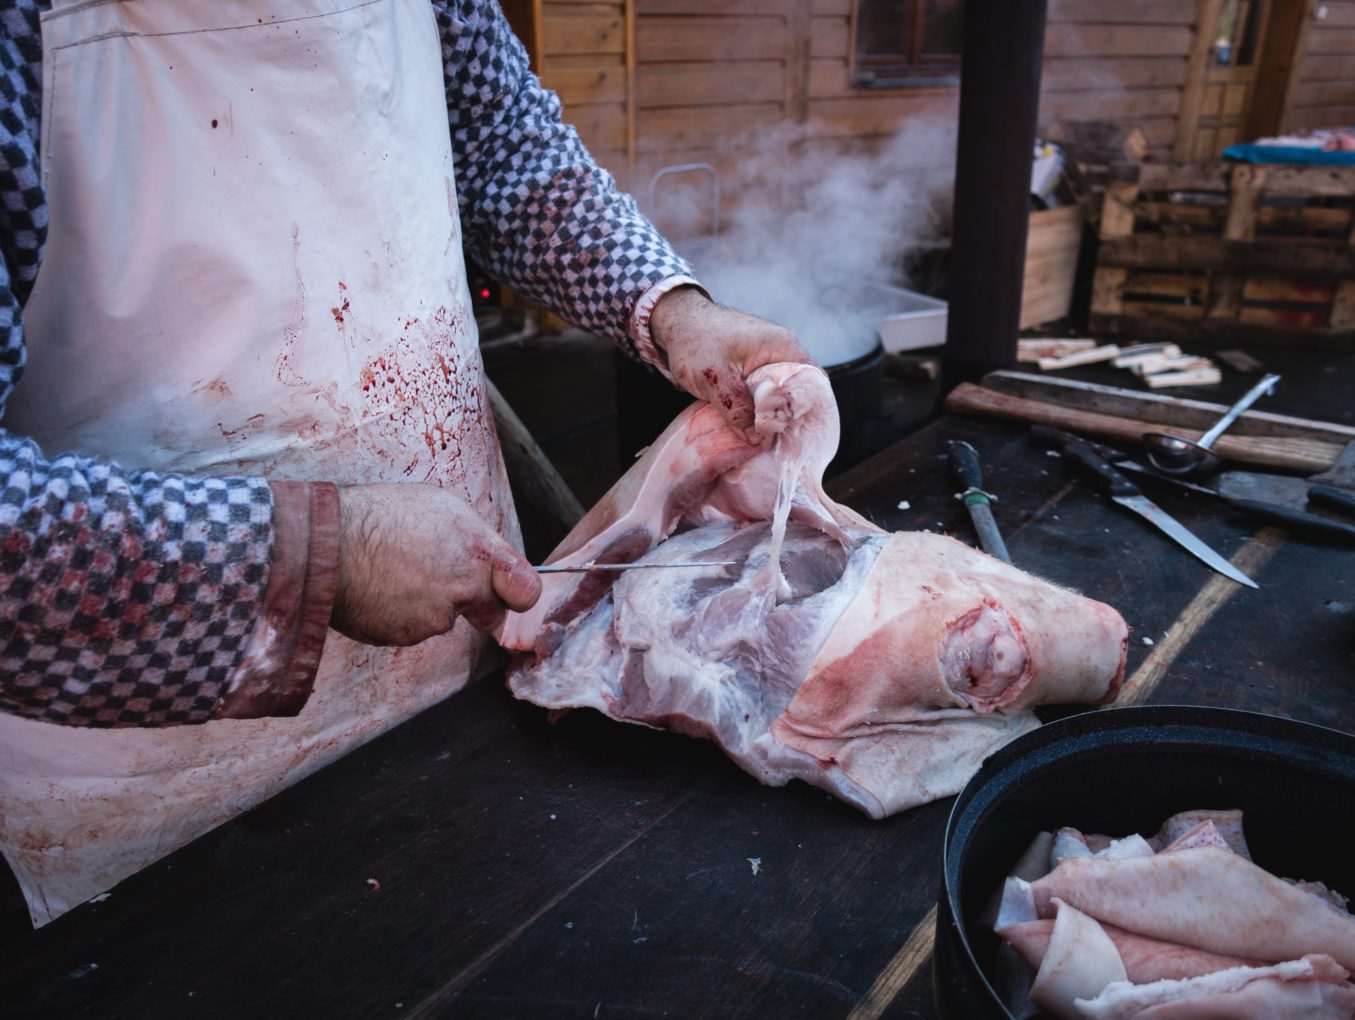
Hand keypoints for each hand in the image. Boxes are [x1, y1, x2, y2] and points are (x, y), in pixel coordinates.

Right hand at [331, 484, 540, 644]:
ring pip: (443, 618)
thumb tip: (487, 559)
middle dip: (473, 601)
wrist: (327, 544)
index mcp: (478, 554)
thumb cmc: (382, 515)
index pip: (525, 591)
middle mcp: (463, 591)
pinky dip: (399, 614)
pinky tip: (379, 589)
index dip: (516, 593)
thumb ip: (475, 541)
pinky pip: (410, 628)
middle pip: (487, 611)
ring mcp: (433, 620)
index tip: (508, 591)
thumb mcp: (443, 508)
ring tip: (395, 572)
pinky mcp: (404, 637)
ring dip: (427, 603)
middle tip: (439, 578)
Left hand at [649, 286, 817, 436]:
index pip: (814, 382)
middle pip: (798, 390)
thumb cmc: (696, 341)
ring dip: (771, 413)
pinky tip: (751, 426)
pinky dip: (759, 407)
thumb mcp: (716, 378)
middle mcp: (782, 351)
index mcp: (783, 347)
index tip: (796, 434)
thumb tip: (756, 438)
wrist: (675, 321)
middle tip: (780, 442)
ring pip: (780, 393)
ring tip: (765, 438)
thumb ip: (737, 408)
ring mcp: (768, 358)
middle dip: (789, 416)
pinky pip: (765, 391)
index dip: (808, 409)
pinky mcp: (753, 366)